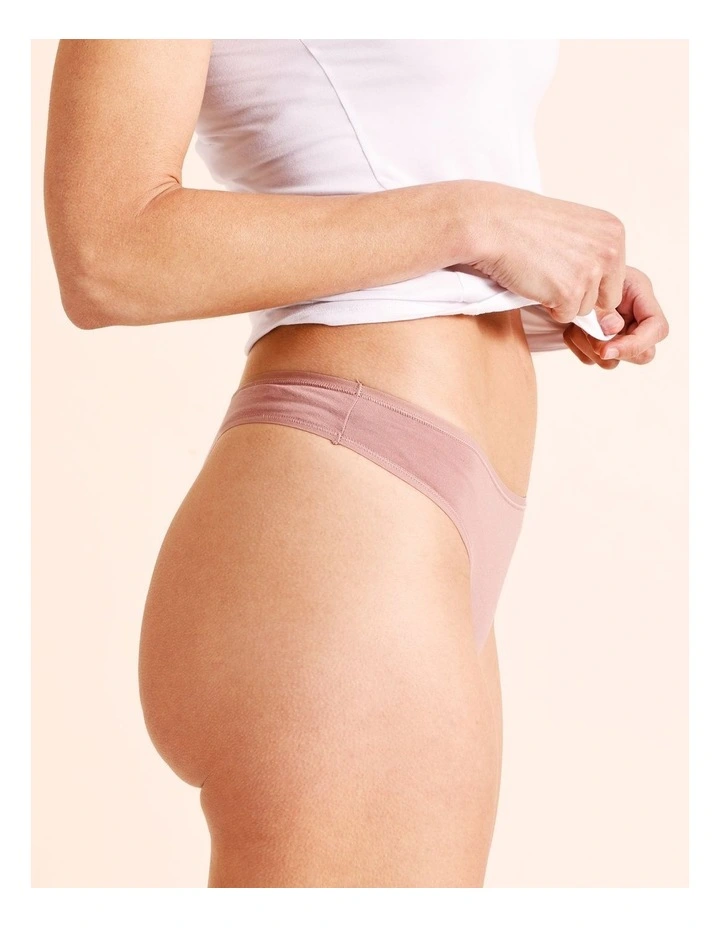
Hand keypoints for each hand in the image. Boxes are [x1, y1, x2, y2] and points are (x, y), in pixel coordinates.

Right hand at [458, 181, 626, 334]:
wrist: (492, 224)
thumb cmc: (524, 224)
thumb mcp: (574, 229)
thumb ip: (595, 256)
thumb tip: (606, 302)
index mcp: (614, 231)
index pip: (615, 277)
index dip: (587, 278)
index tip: (563, 261)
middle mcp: (610, 250)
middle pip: (607, 297)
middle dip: (580, 293)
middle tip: (552, 271)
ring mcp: (592, 272)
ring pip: (584, 309)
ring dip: (561, 299)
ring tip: (541, 271)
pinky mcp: (570, 292)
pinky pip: (565, 317)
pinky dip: (547, 306)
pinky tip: (534, 281)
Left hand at [562, 266, 668, 368]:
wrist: (565, 274)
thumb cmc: (582, 271)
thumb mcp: (595, 282)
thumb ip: (605, 307)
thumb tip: (614, 329)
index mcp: (642, 298)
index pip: (657, 329)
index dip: (636, 344)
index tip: (607, 350)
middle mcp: (635, 319)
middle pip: (643, 354)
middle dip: (615, 350)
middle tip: (588, 335)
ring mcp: (619, 335)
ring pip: (613, 362)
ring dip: (590, 348)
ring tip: (576, 325)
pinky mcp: (600, 344)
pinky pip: (592, 359)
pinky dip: (578, 347)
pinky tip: (572, 328)